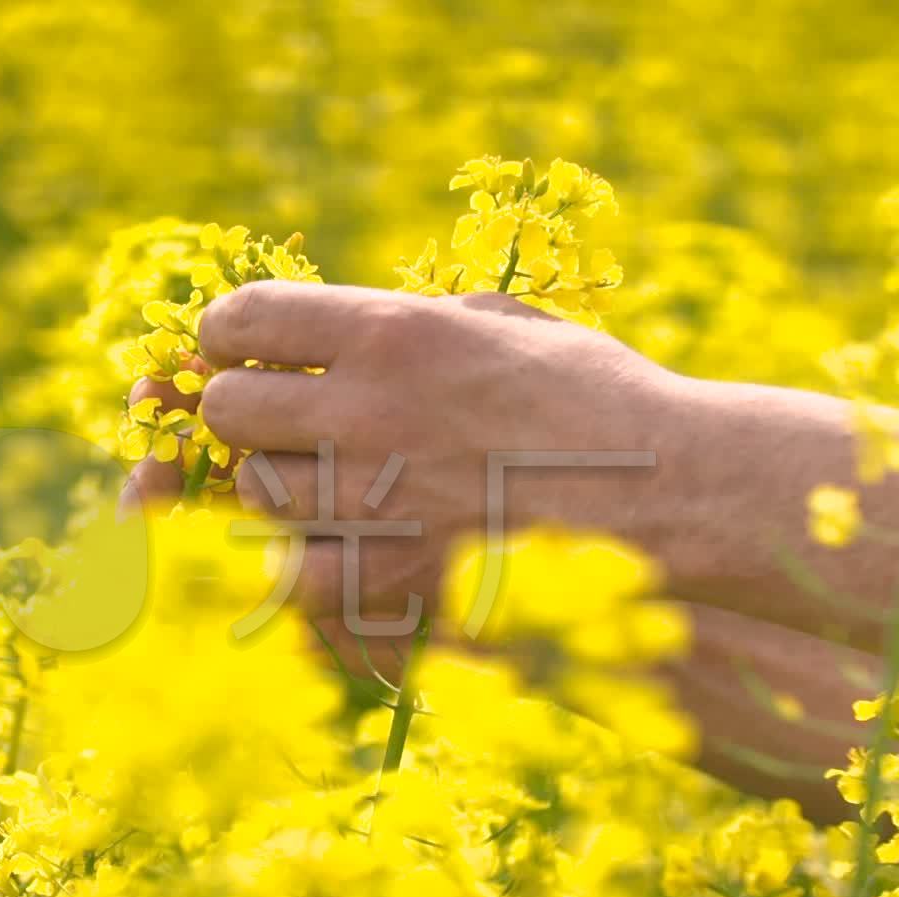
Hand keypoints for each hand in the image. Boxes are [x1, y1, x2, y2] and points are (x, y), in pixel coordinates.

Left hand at [123, 281, 699, 637]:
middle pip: (229, 409)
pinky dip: (306, 565)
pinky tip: (342, 554)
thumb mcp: (513, 328)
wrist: (671, 499)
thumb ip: (422, 322)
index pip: (246, 318)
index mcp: (395, 330)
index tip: (237, 349)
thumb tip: (361, 325)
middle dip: (245, 413)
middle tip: (279, 426)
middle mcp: (366, 408)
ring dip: (280, 491)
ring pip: (255, 494)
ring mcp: (370, 498)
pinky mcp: (386, 577)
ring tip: (331, 490)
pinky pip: (291, 575)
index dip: (227, 334)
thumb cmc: (605, 405)